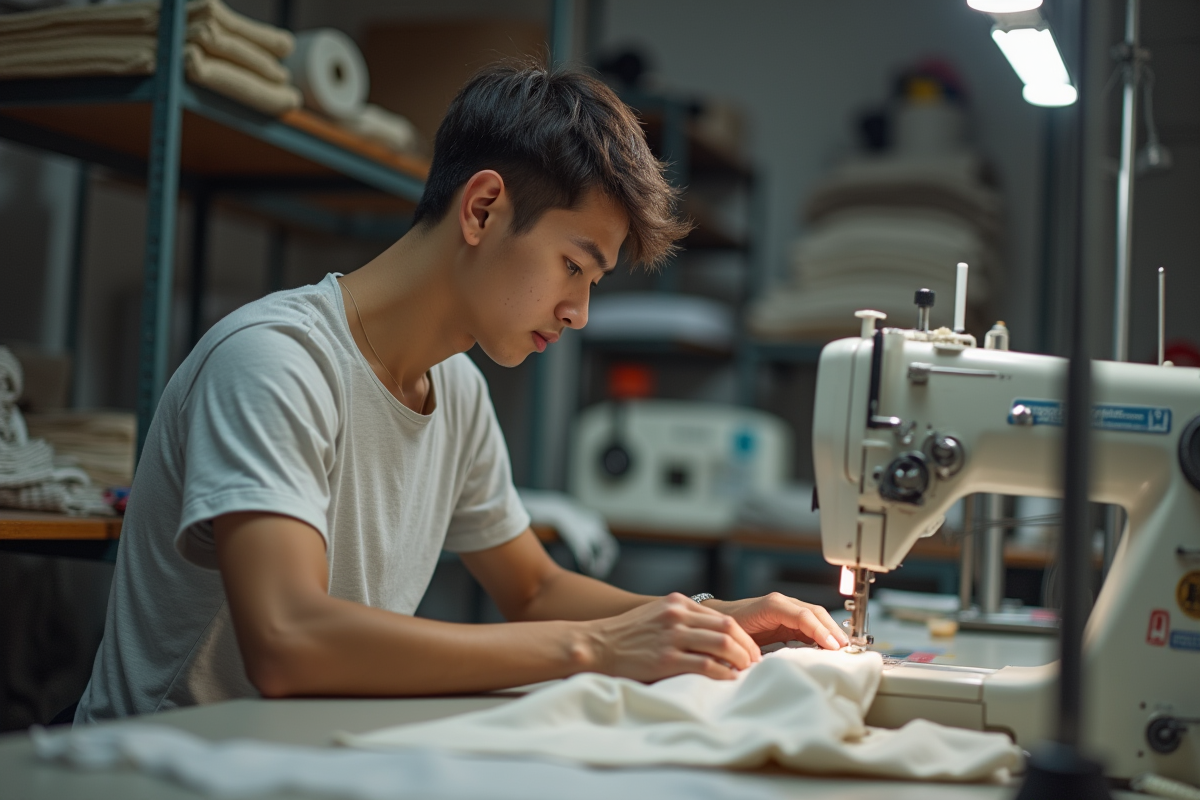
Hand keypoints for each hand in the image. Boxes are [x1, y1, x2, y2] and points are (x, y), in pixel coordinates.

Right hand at [584, 593, 761, 681]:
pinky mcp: (666, 659)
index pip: (722, 617)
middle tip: (755, 662)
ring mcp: (672, 637)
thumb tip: (713, 632)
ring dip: (740, 660)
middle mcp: (677, 616)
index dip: (742, 635)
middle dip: (747, 647)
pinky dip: (723, 673)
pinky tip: (729, 679)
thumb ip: (683, 618)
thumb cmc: (627, 634)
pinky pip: (706, 665)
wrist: (597, 644)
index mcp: (677, 603)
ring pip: (722, 644)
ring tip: (745, 671)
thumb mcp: (657, 614)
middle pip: (729, 628)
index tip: (750, 649)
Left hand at [704, 593, 848, 650]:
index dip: (819, 630)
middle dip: (831, 628)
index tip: (832, 645)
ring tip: (842, 647)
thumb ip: (761, 648)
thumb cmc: (729, 628)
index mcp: (772, 605)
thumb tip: (782, 665)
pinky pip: (810, 621)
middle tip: (844, 647)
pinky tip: (829, 645)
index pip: (803, 615)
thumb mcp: (744, 638)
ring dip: (830, 630)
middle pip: (815, 612)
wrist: (720, 620)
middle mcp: (782, 603)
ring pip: (816, 615)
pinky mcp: (789, 616)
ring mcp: (787, 607)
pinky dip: (822, 632)